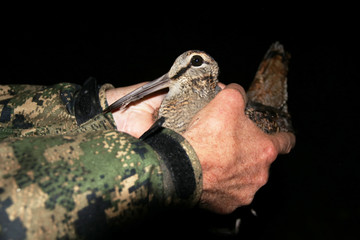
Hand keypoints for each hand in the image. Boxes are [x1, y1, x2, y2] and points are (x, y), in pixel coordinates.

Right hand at [106, 83, 295, 213]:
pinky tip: (209, 176)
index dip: (284, 137)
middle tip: (228, 144)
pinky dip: (221, 186)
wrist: (185, 166)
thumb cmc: (209, 136)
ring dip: (234, 171)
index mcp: (265, 150)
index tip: (284, 138)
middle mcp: (260, 174)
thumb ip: (237, 93)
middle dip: (248, 153)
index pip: (285, 142)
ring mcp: (244, 192)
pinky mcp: (227, 206)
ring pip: (244, 179)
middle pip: (259, 161)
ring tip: (215, 161)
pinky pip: (227, 194)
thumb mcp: (227, 102)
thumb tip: (236, 92)